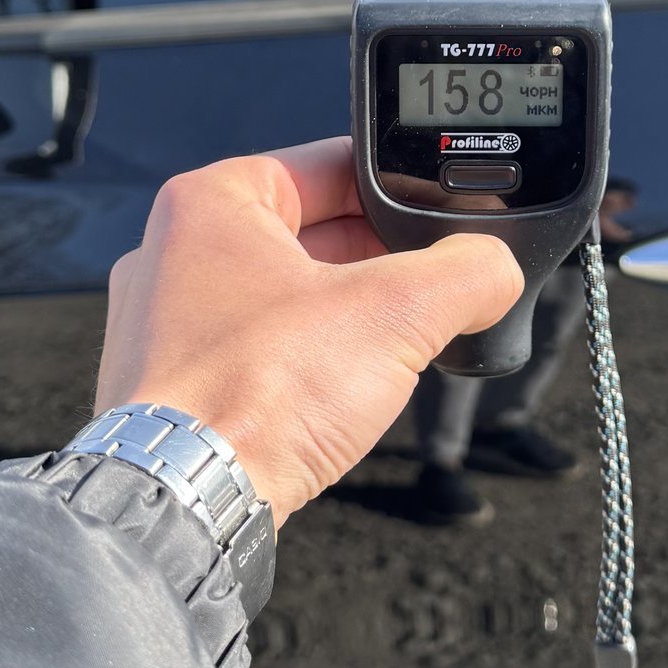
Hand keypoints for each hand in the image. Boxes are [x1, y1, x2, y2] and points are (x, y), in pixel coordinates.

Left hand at [96, 139, 521, 522]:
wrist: (188, 503)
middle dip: (382, 259)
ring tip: (399, 343)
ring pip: (290, 296)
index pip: (331, 165)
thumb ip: (465, 273)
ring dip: (350, 316)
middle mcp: (176, 254)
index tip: (444, 213)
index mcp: (212, 203)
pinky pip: (263, 353)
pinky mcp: (177, 387)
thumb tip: (497, 270)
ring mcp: (170, 325)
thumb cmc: (257, 397)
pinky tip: (345, 393)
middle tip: (436, 283)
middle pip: (313, 233)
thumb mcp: (396, 315)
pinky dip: (310, 364)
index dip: (401, 187)